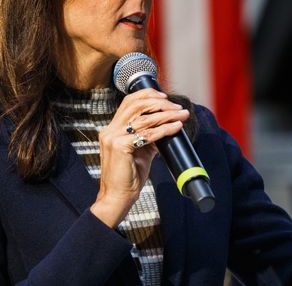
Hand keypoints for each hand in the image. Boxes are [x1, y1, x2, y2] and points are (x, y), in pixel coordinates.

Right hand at [90, 88, 188, 227]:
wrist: (117, 197)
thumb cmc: (127, 177)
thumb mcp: (139, 152)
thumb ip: (148, 138)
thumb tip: (166, 128)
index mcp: (112, 129)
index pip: (128, 102)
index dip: (147, 95)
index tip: (165, 97)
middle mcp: (110, 130)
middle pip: (136, 105)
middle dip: (160, 103)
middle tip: (177, 107)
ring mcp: (113, 138)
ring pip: (144, 118)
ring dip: (166, 114)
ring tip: (181, 115)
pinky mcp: (120, 147)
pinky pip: (147, 134)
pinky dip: (164, 129)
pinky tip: (175, 127)